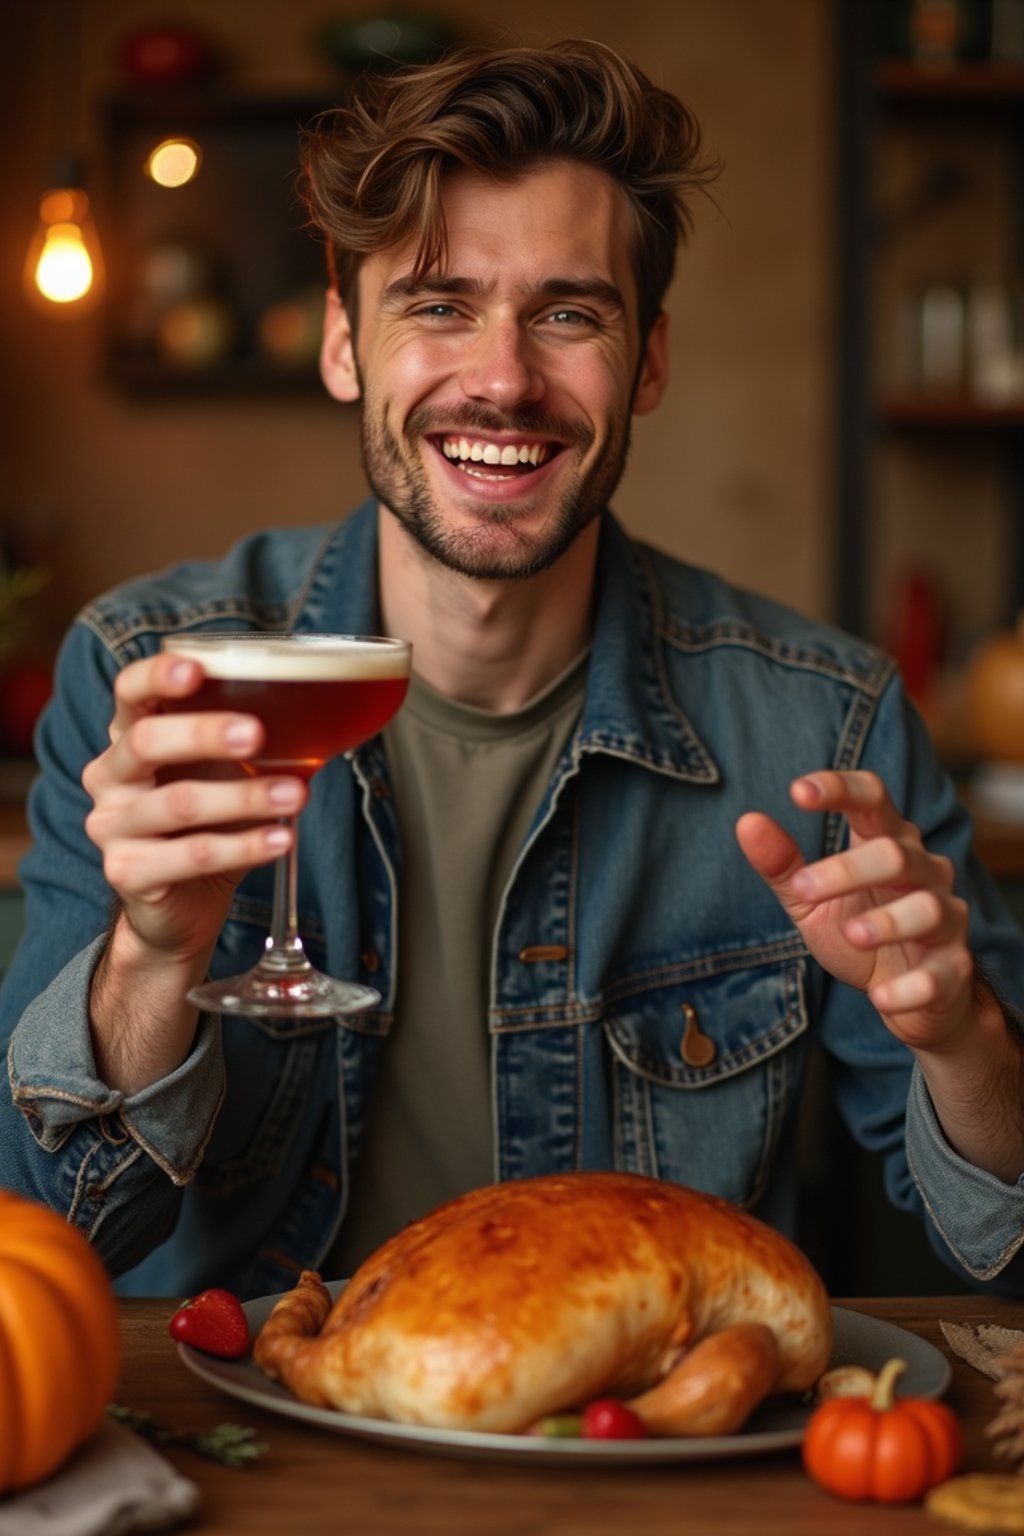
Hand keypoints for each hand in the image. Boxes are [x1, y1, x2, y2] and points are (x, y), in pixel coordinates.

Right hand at [82, 650, 307, 965]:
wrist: (183, 903)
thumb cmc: (206, 824)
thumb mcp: (227, 775)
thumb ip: (255, 745)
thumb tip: (327, 715)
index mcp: (131, 736)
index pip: (130, 692)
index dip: (156, 676)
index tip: (198, 669)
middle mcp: (110, 775)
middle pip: (145, 740)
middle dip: (204, 733)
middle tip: (256, 733)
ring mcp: (112, 825)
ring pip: (178, 802)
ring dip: (244, 797)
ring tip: (294, 796)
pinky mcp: (127, 872)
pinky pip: (192, 855)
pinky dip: (244, 846)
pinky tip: (280, 840)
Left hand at [735, 771, 973, 1054]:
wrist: (911, 998)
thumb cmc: (859, 933)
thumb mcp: (810, 901)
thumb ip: (781, 865)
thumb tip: (747, 821)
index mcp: (887, 842)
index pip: (874, 797)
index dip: (840, 788)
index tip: (797, 792)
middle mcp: (925, 871)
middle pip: (896, 853)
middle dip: (847, 869)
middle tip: (802, 888)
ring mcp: (946, 918)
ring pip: (927, 907)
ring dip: (887, 922)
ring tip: (850, 935)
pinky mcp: (953, 968)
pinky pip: (938, 975)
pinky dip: (910, 987)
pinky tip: (879, 997)